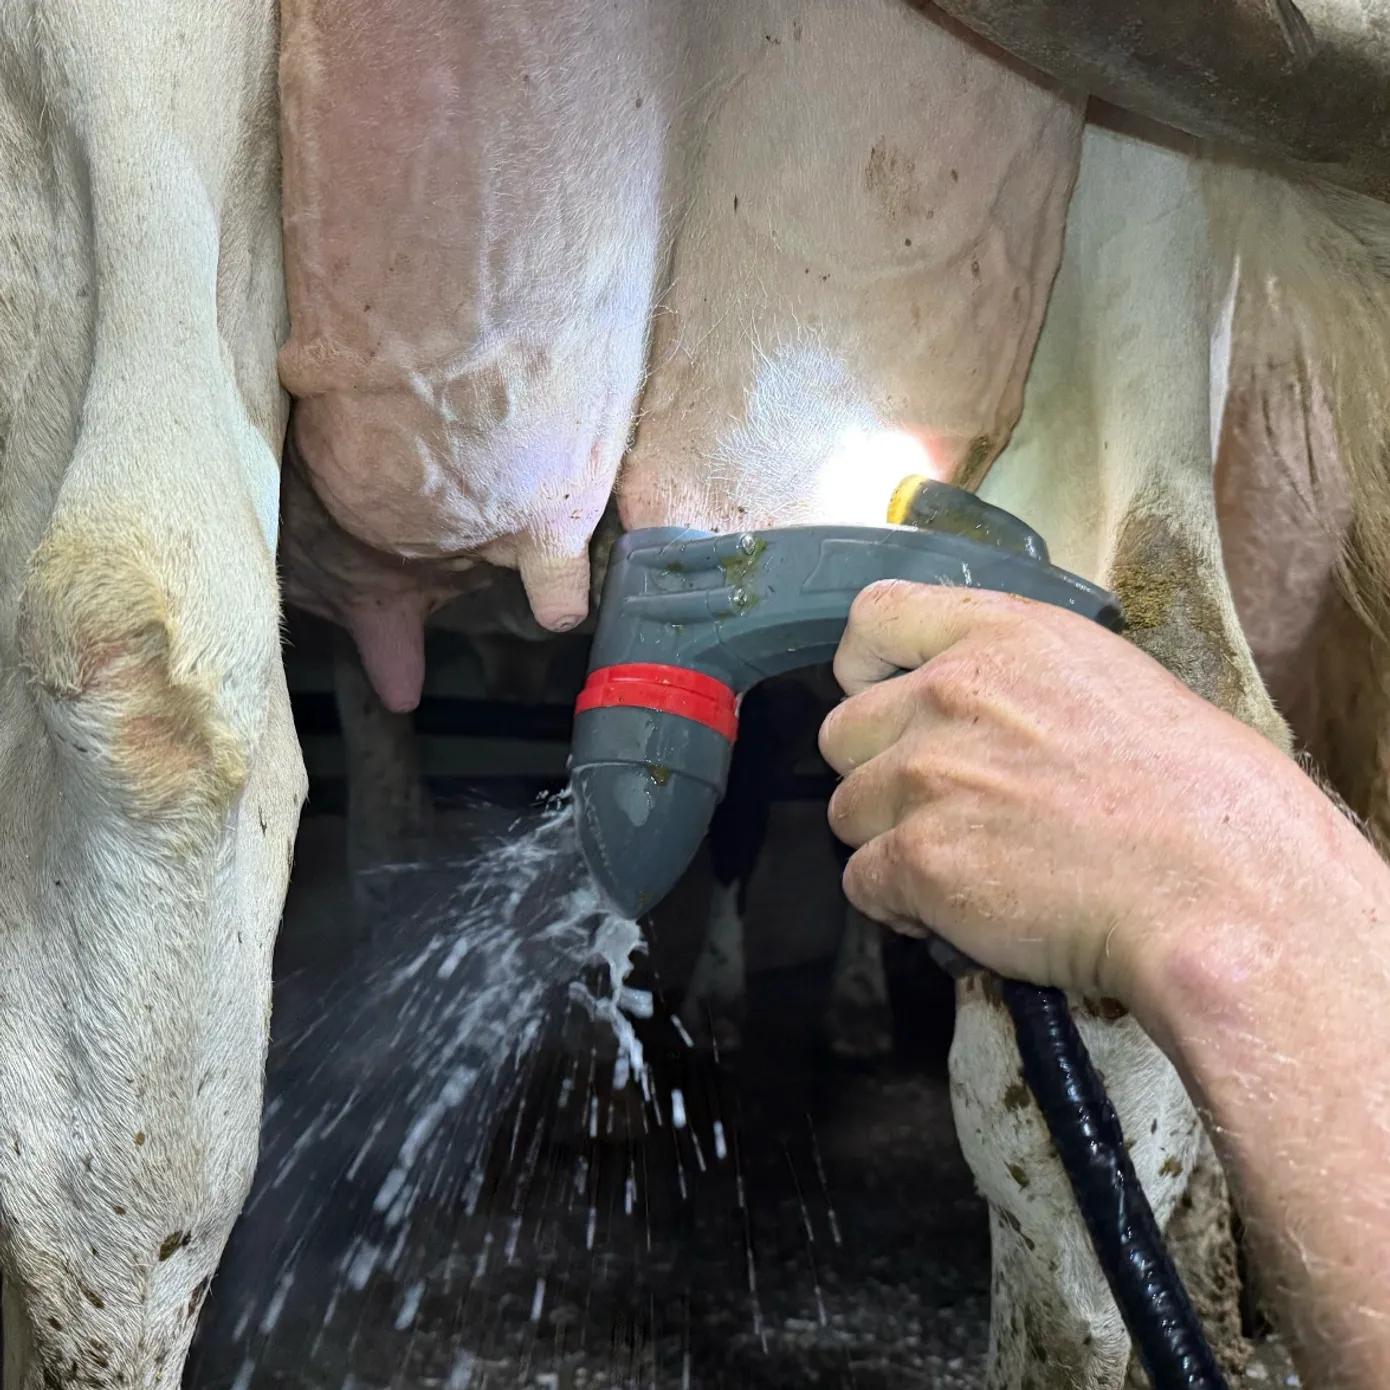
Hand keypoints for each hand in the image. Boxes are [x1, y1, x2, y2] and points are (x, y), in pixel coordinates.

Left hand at [817, 580, 1348, 1017]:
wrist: (1219, 883)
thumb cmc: (1196, 794)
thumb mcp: (1108, 680)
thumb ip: (1015, 682)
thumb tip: (974, 719)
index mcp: (1001, 635)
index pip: (873, 615)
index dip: (864, 667)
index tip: (885, 699)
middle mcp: (948, 693)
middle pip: (842, 732)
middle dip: (880, 774)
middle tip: (943, 809)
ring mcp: (926, 776)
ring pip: (848, 813)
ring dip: (891, 843)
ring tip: (964, 868)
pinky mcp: (918, 859)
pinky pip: (863, 883)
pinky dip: (899, 906)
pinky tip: (963, 913)